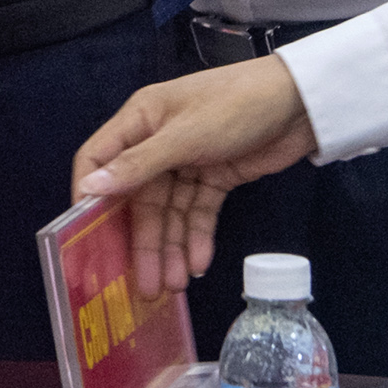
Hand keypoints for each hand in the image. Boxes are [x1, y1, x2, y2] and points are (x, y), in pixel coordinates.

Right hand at [73, 60, 319, 299]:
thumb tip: (88, 188)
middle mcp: (157, 142)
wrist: (302, 102)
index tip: (85, 237)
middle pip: (139, 198)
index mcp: (140, 121)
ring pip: (171, 211)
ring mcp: (188, 161)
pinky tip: (199, 262)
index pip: (99, 159)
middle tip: (144, 285)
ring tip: (174, 286)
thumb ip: (138, 165)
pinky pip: (199, 211)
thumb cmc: (235, 106)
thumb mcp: (185, 136)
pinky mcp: (216, 176)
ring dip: (172, 246)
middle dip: (143, 240)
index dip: (89, 196)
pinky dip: (199, 236)